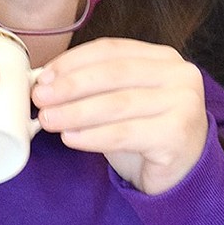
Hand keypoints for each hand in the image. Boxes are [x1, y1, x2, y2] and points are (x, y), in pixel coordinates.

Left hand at [32, 37, 207, 193]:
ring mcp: (184, 104)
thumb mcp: (120, 101)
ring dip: (75, 111)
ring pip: (117, 104)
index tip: (44, 75)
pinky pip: (124, 133)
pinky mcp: (177, 134)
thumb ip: (93, 86)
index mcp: (162, 58)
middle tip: (40, 97)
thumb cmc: (144, 132)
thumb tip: (45, 83)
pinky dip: (92, 136)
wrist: (179, 174)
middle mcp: (179, 75)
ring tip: (48, 119)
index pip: (111, 50)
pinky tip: (70, 138)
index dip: (73, 61)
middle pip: (113, 74)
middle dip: (70, 85)